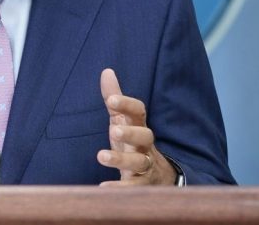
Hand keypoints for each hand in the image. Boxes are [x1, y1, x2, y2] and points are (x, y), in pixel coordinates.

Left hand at [97, 68, 175, 185]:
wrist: (157, 178)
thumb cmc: (134, 143)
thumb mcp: (122, 120)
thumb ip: (114, 99)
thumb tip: (106, 71)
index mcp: (139, 126)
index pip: (138, 112)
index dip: (126, 105)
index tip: (111, 100)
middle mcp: (144, 145)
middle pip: (144, 136)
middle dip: (130, 132)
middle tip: (113, 130)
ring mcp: (145, 165)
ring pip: (138, 162)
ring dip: (120, 159)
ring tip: (101, 156)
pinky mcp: (141, 186)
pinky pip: (132, 188)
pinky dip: (118, 188)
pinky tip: (102, 187)